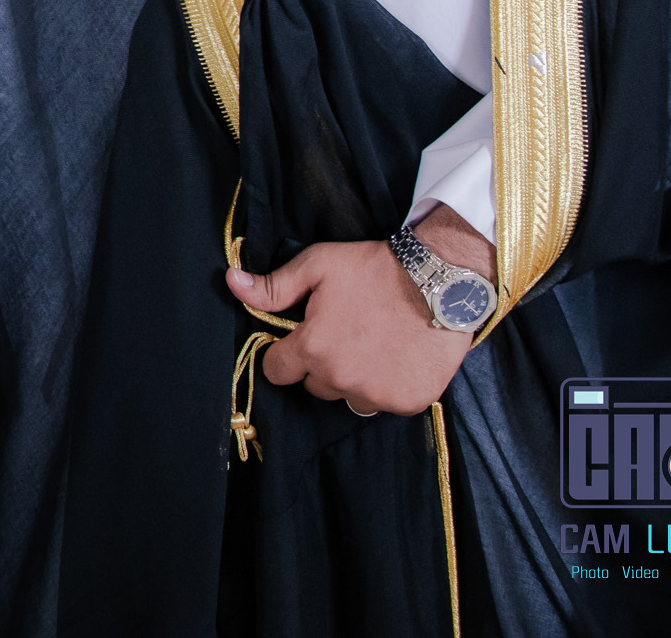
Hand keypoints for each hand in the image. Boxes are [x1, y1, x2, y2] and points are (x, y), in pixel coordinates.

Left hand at [226, 203, 495, 417]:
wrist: (439, 280)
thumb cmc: (373, 269)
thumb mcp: (318, 266)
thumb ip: (273, 285)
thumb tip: (232, 283)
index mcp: (313, 349)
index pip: (277, 371)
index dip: (284, 354)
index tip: (300, 339)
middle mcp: (341, 379)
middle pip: (314, 385)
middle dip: (321, 364)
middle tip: (344, 334)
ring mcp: (377, 395)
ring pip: (350, 397)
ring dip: (354, 379)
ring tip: (373, 345)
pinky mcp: (409, 403)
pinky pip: (385, 403)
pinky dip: (388, 386)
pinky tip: (397, 357)